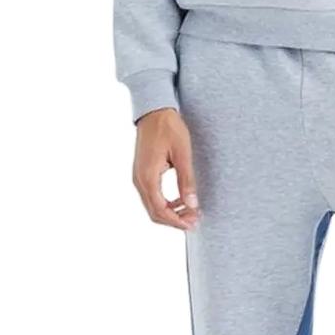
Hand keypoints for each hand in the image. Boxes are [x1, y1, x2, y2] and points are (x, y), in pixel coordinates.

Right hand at [133, 108, 200, 230]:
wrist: (154, 111)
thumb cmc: (168, 128)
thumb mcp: (182, 154)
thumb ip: (186, 181)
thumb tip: (192, 204)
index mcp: (148, 176)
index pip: (160, 210)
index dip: (177, 221)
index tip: (193, 223)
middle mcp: (140, 180)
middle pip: (154, 213)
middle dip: (175, 220)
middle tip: (195, 220)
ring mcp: (139, 178)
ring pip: (153, 207)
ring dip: (171, 213)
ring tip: (191, 212)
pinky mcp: (142, 174)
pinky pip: (152, 197)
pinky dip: (166, 204)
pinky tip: (181, 201)